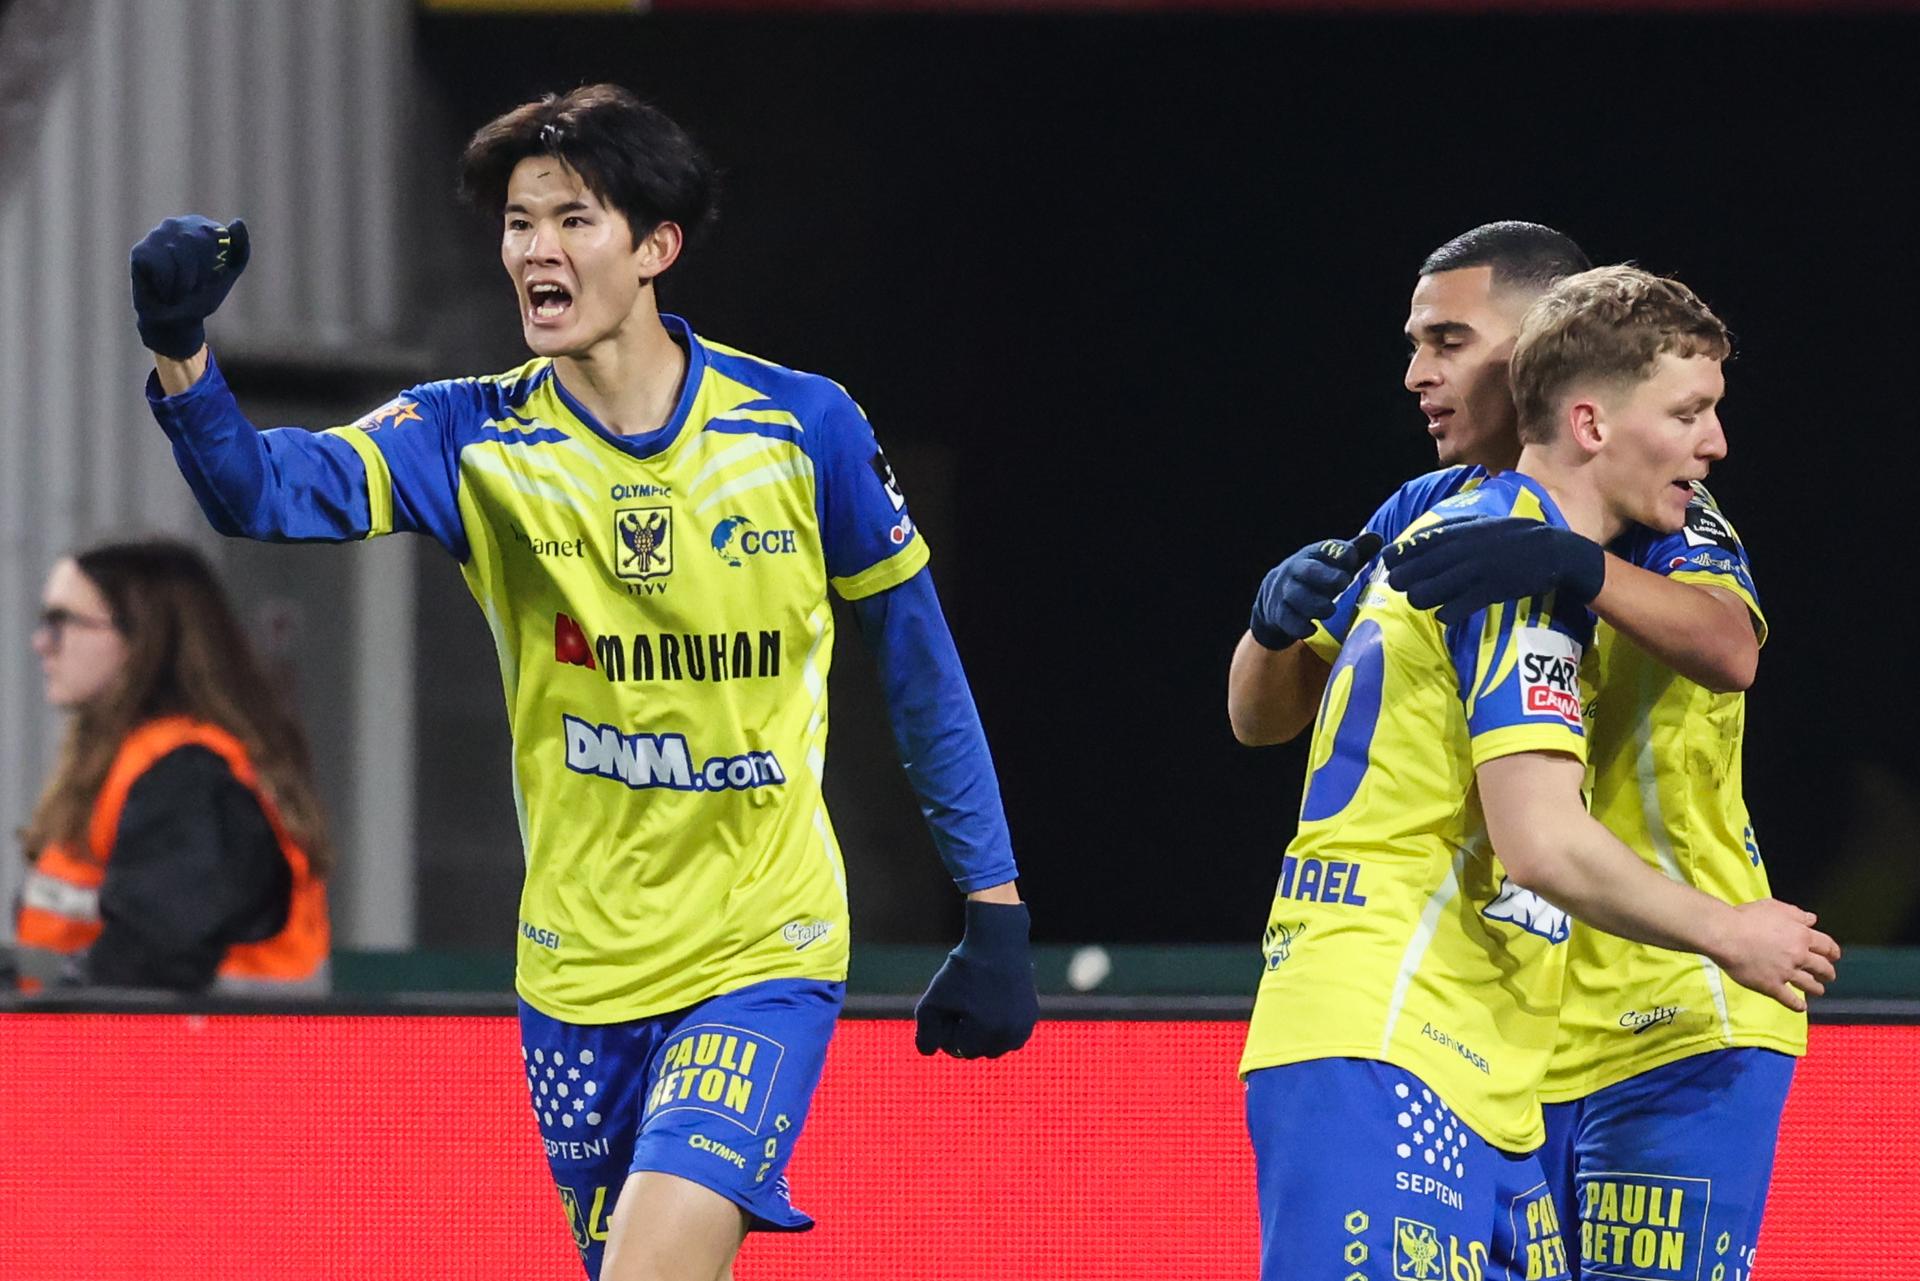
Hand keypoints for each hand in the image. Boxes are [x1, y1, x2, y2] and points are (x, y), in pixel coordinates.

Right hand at [130, 215, 250, 358]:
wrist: (177, 322)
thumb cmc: (203, 294)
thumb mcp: (230, 272)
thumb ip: (240, 248)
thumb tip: (238, 222)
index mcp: (200, 227)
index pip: (215, 234)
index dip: (215, 262)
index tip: (211, 278)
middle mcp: (176, 225)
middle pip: (197, 241)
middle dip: (200, 273)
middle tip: (194, 288)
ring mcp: (155, 236)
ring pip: (178, 253)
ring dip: (184, 283)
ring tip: (178, 290)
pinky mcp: (140, 251)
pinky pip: (160, 266)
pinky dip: (166, 286)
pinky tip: (162, 290)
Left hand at [914, 900, 1037, 1058]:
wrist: (999, 941)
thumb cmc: (962, 970)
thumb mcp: (932, 1000)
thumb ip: (925, 1033)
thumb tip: (930, 1052)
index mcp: (987, 1031)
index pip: (958, 1049)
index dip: (948, 1027)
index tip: (950, 1003)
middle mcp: (1011, 1034)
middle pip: (978, 1051)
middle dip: (966, 1032)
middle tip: (963, 1002)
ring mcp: (1024, 1026)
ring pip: (995, 1047)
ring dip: (982, 1033)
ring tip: (976, 1004)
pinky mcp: (1031, 1017)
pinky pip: (1009, 1036)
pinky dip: (998, 1027)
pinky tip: (990, 1005)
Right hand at [1249, 531, 1384, 650]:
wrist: (1275, 595)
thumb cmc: (1315, 577)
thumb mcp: (1333, 563)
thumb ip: (1356, 552)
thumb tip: (1378, 538)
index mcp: (1312, 554)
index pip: (1327, 549)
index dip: (1341, 553)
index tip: (1353, 558)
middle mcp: (1296, 570)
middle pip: (1308, 570)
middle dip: (1326, 576)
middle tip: (1344, 582)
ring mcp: (1285, 591)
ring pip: (1296, 596)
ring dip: (1315, 603)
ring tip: (1330, 609)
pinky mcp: (1279, 613)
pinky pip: (1287, 619)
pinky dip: (1300, 626)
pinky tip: (1312, 628)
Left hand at [1384, 517, 1604, 624]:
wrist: (1553, 551)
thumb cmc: (1514, 537)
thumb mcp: (1482, 524)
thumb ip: (1452, 529)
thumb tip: (1419, 537)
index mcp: (1463, 532)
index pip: (1422, 542)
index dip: (1400, 553)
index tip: (1387, 561)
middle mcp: (1467, 549)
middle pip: (1423, 567)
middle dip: (1405, 578)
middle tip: (1398, 586)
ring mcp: (1479, 570)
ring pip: (1437, 587)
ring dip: (1423, 597)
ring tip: (1420, 602)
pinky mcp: (1493, 589)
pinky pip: (1463, 604)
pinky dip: (1450, 611)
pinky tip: (1444, 616)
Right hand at [1714, 899, 1841, 1012]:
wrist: (1726, 935)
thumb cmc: (1746, 918)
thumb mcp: (1774, 907)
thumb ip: (1796, 914)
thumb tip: (1812, 919)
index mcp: (1801, 935)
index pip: (1826, 945)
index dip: (1832, 951)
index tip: (1833, 956)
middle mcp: (1799, 955)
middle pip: (1822, 967)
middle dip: (1828, 972)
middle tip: (1828, 975)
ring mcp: (1786, 973)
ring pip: (1809, 984)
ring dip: (1817, 988)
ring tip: (1819, 990)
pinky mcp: (1772, 986)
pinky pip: (1789, 999)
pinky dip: (1797, 1005)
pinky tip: (1801, 1007)